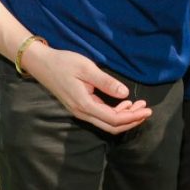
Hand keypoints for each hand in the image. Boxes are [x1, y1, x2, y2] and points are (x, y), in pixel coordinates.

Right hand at [21, 42, 152, 133]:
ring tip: (138, 105)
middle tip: (146, 109)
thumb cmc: (64, 63)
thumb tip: (125, 93)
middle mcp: (82, 113)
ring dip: (125, 117)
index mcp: (84, 104)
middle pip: (112, 126)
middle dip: (132, 120)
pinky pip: (101, 117)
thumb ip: (106, 82)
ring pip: (107, 123)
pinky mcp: (80, 107)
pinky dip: (116, 113)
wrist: (42, 63)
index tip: (147, 110)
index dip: (132, 117)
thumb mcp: (87, 68)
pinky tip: (124, 103)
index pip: (114, 119)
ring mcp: (80, 112)